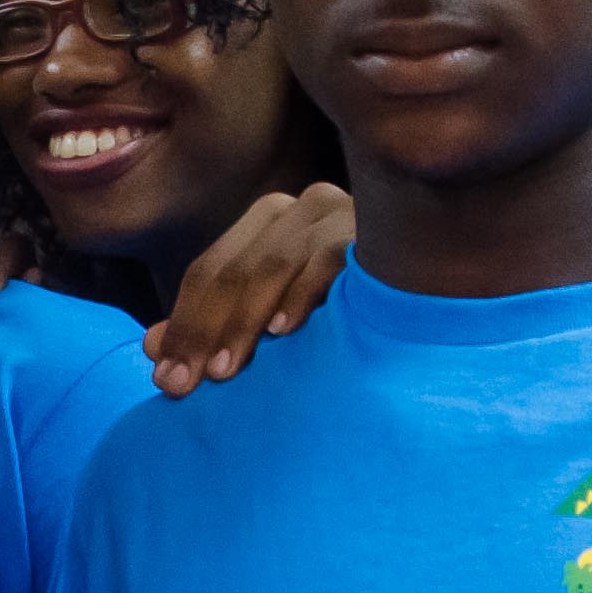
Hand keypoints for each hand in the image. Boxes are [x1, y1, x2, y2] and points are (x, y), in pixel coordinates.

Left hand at [143, 183, 354, 394]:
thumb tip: (151, 348)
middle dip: (203, 331)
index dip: (182, 326)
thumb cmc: (349, 304)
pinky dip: (304, 294)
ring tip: (227, 371)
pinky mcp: (375, 231)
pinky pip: (331, 259)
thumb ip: (215, 323)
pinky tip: (286, 332)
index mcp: (270, 221)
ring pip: (274, 263)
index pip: (208, 272)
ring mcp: (340, 212)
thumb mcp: (273, 314)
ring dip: (245, 321)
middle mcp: (302, 208)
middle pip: (233, 268)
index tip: (165, 379)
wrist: (440, 281)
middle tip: (187, 385)